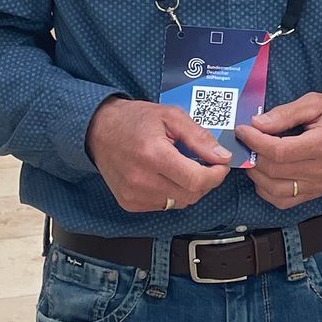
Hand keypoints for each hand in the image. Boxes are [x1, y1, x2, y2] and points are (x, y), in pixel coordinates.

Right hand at [86, 97, 230, 213]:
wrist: (98, 130)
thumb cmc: (135, 119)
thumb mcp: (171, 116)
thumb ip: (198, 137)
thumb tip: (222, 156)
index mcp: (153, 155)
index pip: (196, 180)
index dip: (216, 175)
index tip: (221, 164)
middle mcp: (141, 179)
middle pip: (191, 194)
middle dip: (205, 181)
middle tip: (204, 163)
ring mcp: (133, 194)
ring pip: (179, 203)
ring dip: (189, 188)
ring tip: (181, 167)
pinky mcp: (129, 203)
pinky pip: (163, 205)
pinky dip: (172, 193)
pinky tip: (164, 176)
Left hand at [237, 91, 321, 209]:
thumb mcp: (315, 102)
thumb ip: (285, 114)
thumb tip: (257, 124)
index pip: (279, 151)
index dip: (255, 141)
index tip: (243, 130)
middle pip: (274, 171)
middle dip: (252, 156)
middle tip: (245, 141)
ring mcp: (320, 185)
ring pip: (275, 191)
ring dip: (257, 175)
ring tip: (253, 156)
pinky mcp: (317, 193)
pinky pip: (284, 201)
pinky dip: (268, 191)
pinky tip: (264, 174)